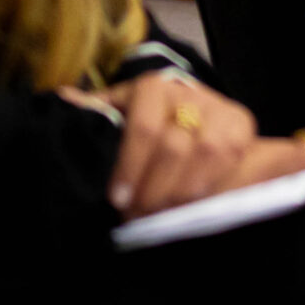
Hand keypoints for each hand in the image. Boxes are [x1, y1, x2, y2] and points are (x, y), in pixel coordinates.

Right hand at [66, 73, 304, 218]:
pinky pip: (158, 129)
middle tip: (229, 201)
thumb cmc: (143, 204)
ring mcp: (198, 98)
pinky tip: (119, 191)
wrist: (79, 168)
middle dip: (239, 186)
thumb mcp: (196, 217)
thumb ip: (239, 211)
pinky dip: (136, 166)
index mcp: (249, 160)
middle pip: (255, 152)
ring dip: (161, 192)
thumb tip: (289, 210)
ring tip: (136, 210)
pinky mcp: (156, 87)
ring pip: (204, 146)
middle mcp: (233, 124)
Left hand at [93, 72, 259, 216]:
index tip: (117, 199)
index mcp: (153, 88)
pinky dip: (212, 183)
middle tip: (137, 215)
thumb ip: (94, 114)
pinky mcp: (241, 123)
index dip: (130, 166)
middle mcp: (188, 92)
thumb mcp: (114, 118)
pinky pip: (232, 155)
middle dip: (154, 190)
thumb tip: (62, 99)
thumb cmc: (139, 124)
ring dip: (183, 190)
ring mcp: (218, 106)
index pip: (144, 126)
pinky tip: (191, 203)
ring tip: (162, 213)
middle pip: (174, 146)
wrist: (187, 122)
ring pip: (207, 152)